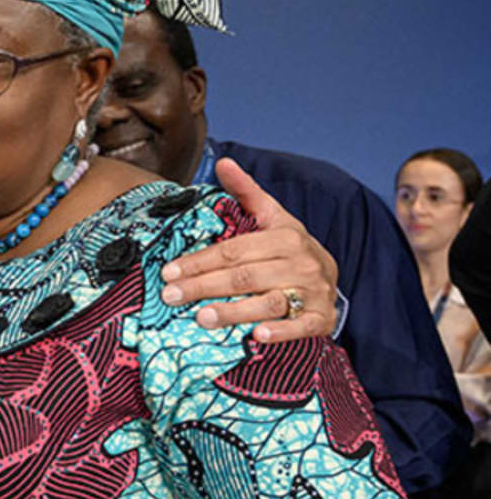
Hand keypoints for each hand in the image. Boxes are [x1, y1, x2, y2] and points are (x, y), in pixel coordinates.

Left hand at [159, 158, 337, 343]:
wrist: (329, 276)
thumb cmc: (289, 248)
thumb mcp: (272, 217)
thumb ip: (246, 192)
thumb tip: (222, 162)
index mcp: (286, 237)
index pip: (234, 251)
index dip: (199, 261)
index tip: (169, 272)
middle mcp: (301, 264)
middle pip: (245, 277)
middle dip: (204, 286)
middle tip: (171, 296)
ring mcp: (313, 292)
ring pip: (270, 303)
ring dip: (235, 312)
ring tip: (201, 318)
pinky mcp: (322, 318)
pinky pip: (301, 327)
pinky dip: (281, 332)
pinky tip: (257, 336)